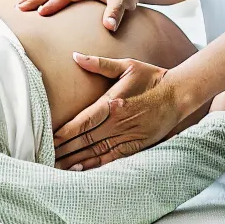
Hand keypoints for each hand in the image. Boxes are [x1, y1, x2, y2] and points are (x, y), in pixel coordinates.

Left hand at [53, 54, 189, 169]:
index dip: (64, 133)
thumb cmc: (152, 78)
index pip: (82, 122)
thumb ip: (100, 63)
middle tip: (45, 156)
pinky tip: (80, 168)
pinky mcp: (135, 145)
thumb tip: (76, 55)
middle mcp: (117, 123)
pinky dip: (95, 164)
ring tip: (56, 166)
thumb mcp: (127, 66)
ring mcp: (126, 136)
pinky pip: (111, 157)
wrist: (179, 94)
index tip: (48, 138)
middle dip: (64, 149)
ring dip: (75, 159)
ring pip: (95, 151)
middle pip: (84, 140)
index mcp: (112, 104)